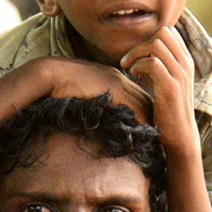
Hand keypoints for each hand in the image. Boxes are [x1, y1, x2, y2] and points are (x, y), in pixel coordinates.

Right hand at [37, 57, 151, 121]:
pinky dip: (142, 119)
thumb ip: (92, 98)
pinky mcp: (114, 90)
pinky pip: (134, 106)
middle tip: (159, 132)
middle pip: (145, 97)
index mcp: (113, 76)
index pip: (137, 93)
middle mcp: (119, 77)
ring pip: (143, 102)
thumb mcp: (81, 90)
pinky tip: (145, 132)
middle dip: (153, 114)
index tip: (151, 123)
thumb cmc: (61, 84)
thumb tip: (95, 112)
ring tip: (156, 136)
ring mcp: (118, 82)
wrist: (52, 74)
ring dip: (150, 119)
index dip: (145, 108)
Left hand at [120, 27, 196, 151]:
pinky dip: (138, 65)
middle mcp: (186, 64)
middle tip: (129, 61)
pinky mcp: (171, 87)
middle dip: (140, 43)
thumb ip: (161, 66)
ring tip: (129, 67)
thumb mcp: (167, 82)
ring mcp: (180, 74)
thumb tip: (143, 52)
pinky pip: (152, 63)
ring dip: (136, 53)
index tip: (137, 56)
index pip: (169, 32)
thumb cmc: (168, 109)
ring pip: (156, 44)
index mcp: (185, 61)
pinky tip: (133, 75)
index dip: (148, 39)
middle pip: (162, 32)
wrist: (180, 134)